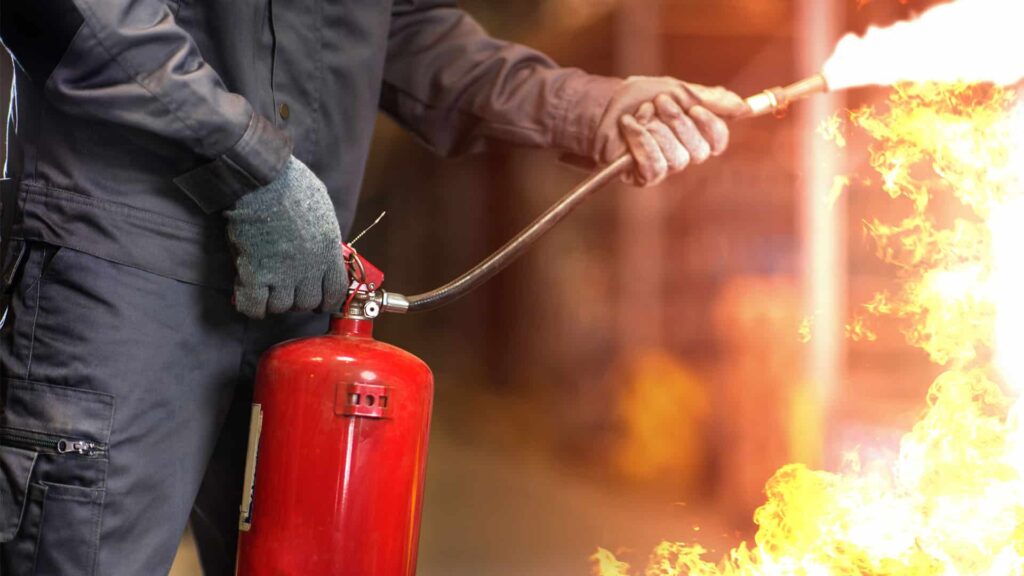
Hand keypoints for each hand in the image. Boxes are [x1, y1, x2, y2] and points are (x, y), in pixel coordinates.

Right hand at [225, 156, 347, 318]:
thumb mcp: (323, 210)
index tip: (319, 299)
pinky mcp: (255, 274)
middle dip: (298, 299)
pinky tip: (248, 297)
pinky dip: (251, 306)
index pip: (336, 292)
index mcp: (328, 251)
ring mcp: (282, 273)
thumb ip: (324, 236)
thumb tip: (323, 249)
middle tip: (287, 288)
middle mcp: (309, 267)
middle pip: (307, 302)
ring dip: (273, 301)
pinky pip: (254, 306)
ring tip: (266, 288)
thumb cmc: (292, 185)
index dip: (327, 299)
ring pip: (281, 306)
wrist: (262, 180)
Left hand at [595, 77, 747, 185]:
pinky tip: (629, 125)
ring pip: (676, 159)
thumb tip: (744, 106)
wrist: (604, 104)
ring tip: (640, 114)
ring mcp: (664, 167)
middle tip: (660, 102)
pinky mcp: (642, 176)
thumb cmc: (640, 98)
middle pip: (698, 151)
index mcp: (695, 133)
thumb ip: (709, 99)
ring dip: (656, 130)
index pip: (718, 140)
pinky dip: (641, 142)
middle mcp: (683, 153)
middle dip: (678, 123)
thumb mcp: (677, 90)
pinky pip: (654, 166)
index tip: (695, 108)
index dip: (710, 126)